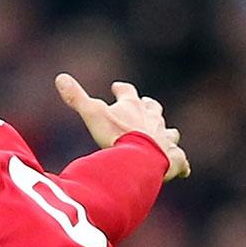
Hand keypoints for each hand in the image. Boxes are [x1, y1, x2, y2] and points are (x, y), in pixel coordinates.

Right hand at [55, 73, 190, 179]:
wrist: (139, 158)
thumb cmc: (116, 136)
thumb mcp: (92, 114)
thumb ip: (77, 98)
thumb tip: (60, 77)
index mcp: (134, 107)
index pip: (128, 92)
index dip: (122, 89)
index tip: (117, 87)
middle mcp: (153, 120)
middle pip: (154, 109)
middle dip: (150, 108)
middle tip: (147, 106)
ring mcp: (165, 139)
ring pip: (170, 133)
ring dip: (168, 134)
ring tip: (167, 136)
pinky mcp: (174, 159)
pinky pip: (181, 161)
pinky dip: (182, 165)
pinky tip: (184, 169)